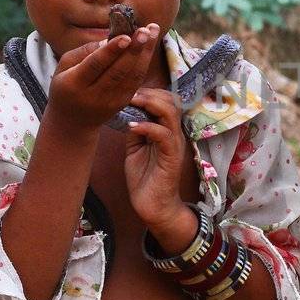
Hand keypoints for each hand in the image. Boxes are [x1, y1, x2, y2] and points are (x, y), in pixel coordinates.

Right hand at [45, 24, 160, 132]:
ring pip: (131, 76)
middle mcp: (93, 95)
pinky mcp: (122, 103)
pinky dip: (144, 63)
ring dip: (145, 53)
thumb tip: (108, 40)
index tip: (126, 36)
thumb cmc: (66, 86)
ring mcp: (110, 101)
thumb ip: (83, 52)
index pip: (95, 65)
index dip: (111, 51)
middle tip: (146, 30)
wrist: (72, 122)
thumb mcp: (63, 67)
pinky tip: (149, 47)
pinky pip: (136, 82)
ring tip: (153, 31)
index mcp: (74, 84)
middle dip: (134, 49)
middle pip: (118, 71)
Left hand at [121, 87, 193, 247]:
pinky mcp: (171, 157)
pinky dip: (148, 127)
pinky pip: (164, 135)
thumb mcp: (135, 149)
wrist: (154, 207)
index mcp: (166, 130)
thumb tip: (124, 112)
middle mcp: (174, 134)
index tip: (127, 91)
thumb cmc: (145, 179)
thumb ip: (135, 131)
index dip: (149, 92)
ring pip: (171, 113)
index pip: (165, 100)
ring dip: (150, 104)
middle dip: (149, 93)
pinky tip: (133, 126)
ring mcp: (175, 144)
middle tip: (128, 93)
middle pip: (171, 100)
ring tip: (133, 102)